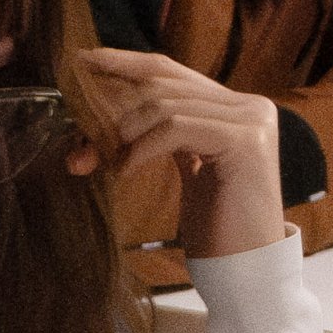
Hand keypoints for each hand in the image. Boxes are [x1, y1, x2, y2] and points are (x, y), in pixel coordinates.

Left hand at [71, 44, 285, 256]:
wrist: (249, 271)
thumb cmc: (216, 230)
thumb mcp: (187, 170)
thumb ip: (161, 138)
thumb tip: (94, 126)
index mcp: (235, 108)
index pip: (171, 70)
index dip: (126, 62)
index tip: (84, 61)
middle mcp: (249, 105)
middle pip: (164, 82)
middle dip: (114, 108)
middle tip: (80, 141)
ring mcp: (251, 121)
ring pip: (166, 104)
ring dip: (126, 134)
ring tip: (109, 164)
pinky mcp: (244, 141)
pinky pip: (176, 127)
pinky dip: (143, 148)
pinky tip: (127, 172)